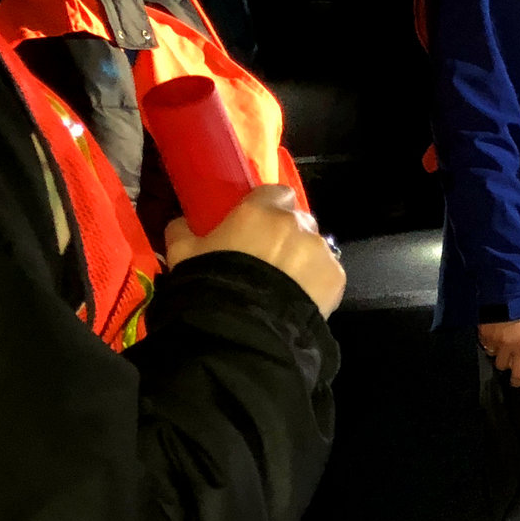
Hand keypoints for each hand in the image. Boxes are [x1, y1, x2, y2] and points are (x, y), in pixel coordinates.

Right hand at [166, 185, 344, 319]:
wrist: (243, 327)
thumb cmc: (210, 283)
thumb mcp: (182, 254)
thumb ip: (183, 230)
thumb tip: (182, 223)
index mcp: (260, 210)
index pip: (276, 193)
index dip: (268, 208)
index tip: (257, 225)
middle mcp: (296, 224)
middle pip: (299, 220)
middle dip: (287, 234)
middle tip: (268, 257)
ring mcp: (320, 250)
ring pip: (315, 247)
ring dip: (303, 258)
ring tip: (283, 285)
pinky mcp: (336, 278)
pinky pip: (327, 273)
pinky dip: (317, 282)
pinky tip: (298, 299)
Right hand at [477, 314, 519, 387]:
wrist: (506, 294)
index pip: (518, 372)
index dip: (517, 380)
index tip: (516, 382)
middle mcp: (505, 348)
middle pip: (501, 365)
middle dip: (505, 362)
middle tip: (510, 354)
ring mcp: (492, 341)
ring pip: (492, 354)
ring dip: (496, 351)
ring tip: (501, 341)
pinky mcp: (482, 333)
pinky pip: (485, 343)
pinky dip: (489, 341)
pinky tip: (494, 332)